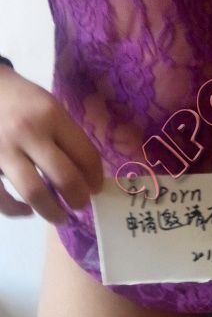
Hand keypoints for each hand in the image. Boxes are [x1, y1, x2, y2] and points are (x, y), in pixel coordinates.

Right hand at [0, 66, 103, 223]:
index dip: (96, 178)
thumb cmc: (21, 100)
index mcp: (51, 115)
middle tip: (81, 204)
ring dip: (53, 211)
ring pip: (35, 193)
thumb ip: (67, 137)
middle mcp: (28, 132)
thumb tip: (88, 176)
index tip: (96, 188)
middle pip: (65, 178)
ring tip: (60, 216)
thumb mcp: (49, 106)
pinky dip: (16, 210)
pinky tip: (26, 210)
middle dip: (79, 199)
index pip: (86, 156)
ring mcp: (3, 149)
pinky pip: (2, 197)